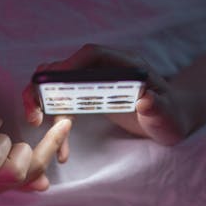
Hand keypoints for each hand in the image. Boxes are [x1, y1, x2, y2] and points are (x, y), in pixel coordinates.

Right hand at [22, 44, 196, 154]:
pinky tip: (62, 150)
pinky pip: (64, 105)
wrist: (168, 121)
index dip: (70, 64)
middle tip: (34, 111)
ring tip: (36, 124)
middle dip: (44, 84)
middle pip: (65, 67)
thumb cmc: (170, 115)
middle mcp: (103, 69)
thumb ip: (157, 107)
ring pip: (57, 85)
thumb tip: (146, 100)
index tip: (53, 81)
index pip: (92, 54)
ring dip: (42, 101)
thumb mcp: (167, 114)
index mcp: (124, 64)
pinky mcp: (88, 98)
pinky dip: (56, 123)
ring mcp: (93, 82)